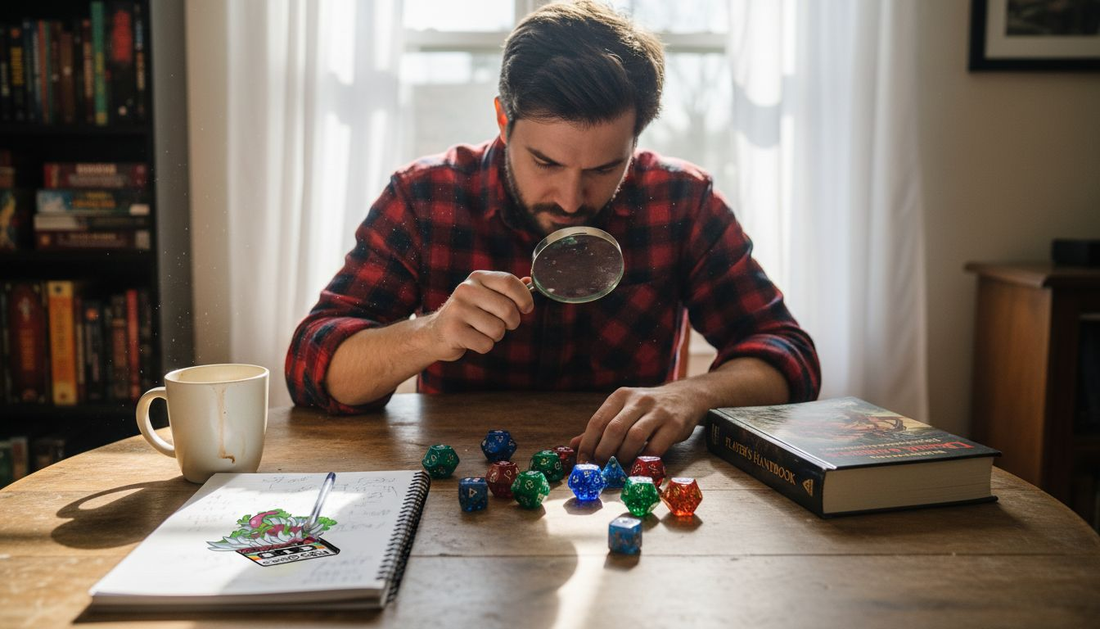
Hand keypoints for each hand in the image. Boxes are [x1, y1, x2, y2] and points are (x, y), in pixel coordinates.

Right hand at [423, 271, 533, 361]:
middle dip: (512, 322)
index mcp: (478, 278)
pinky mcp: (454, 330)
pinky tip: (473, 340)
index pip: (509, 282)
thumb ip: (506, 288)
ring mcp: (458, 310)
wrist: (436, 333)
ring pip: (498, 330)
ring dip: (496, 336)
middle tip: (504, 325)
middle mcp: (466, 290)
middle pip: (508, 309)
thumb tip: (530, 282)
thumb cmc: (469, 313)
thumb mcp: (485, 294)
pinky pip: (485, 344)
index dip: (524, 297)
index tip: (526, 308)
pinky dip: (484, 346)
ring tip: (483, 331)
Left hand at [570, 384, 707, 464]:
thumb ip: (601, 427)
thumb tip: (574, 445)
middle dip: (604, 453)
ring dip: (623, 457)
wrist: (686, 397)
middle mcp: (638, 400)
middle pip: (614, 430)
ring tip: (619, 466)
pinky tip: (637, 466)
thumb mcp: (624, 410)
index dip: (588, 444)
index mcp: (620, 396)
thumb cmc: (648, 408)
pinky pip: (655, 447)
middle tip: (600, 467)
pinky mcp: (674, 424)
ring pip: (634, 437)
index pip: (597, 421)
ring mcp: (658, 411)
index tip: (583, 461)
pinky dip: (643, 460)